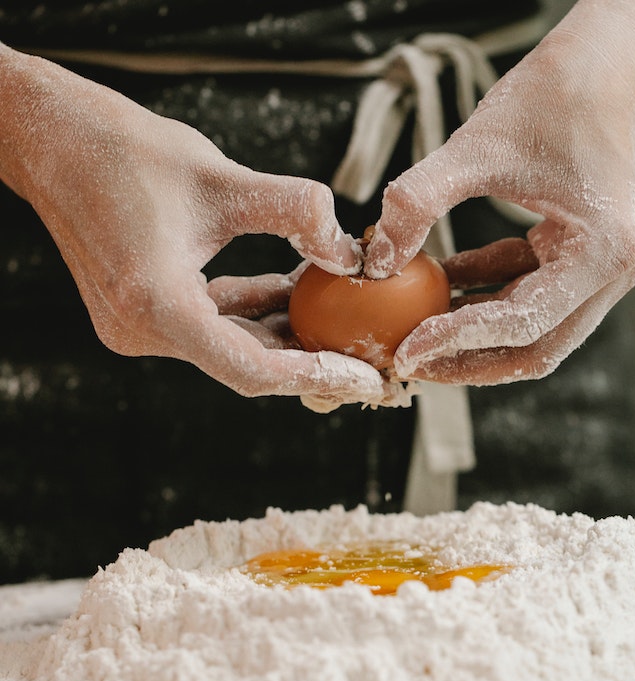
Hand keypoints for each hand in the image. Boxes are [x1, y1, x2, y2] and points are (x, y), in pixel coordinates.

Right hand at [0, 47, 395, 404]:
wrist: (53, 138)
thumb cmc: (123, 150)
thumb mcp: (221, 177)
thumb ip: (295, 212)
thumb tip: (349, 250)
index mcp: (155, 307)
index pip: (252, 370)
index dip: (317, 376)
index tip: (367, 377)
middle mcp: (141, 331)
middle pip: (247, 365)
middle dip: (311, 361)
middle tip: (370, 359)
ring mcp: (139, 325)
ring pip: (232, 344)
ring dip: (285, 332)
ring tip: (343, 320)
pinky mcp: (144, 309)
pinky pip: (214, 321)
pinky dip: (255, 310)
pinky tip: (294, 290)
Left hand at [364, 0, 634, 384]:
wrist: (605, 55)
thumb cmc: (555, 93)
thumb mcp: (476, 147)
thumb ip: (418, 203)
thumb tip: (374, 262)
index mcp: (603, 254)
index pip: (521, 323)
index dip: (456, 341)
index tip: (403, 351)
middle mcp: (613, 272)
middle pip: (533, 347)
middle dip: (467, 360)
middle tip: (409, 362)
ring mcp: (599, 266)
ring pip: (529, 327)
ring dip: (471, 333)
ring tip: (414, 332)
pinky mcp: (579, 252)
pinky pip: (524, 290)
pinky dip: (482, 293)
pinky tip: (439, 282)